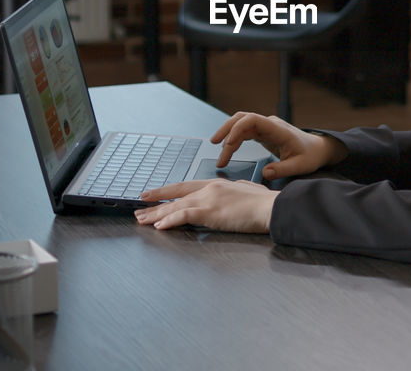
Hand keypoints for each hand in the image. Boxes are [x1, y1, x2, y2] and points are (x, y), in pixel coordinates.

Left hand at [135, 179, 277, 232]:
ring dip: (157, 214)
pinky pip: (184, 216)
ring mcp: (209, 199)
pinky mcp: (210, 212)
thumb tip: (231, 196)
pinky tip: (160, 226)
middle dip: (156, 202)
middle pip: (176, 196)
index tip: (155, 194)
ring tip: (142, 220)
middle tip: (139, 207)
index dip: (168, 191)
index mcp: (217, 184)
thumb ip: (235, 192)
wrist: (271, 207)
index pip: (186, 187)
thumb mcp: (246, 191)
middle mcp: (210, 188)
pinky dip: (170, 220)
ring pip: (176, 206)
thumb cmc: (264, 202)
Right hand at [210, 112, 346, 181]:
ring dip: (228, 135)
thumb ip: (282, 169)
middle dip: (226, 129)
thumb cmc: (310, 156)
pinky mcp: (263, 133)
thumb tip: (265, 173)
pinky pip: (245, 132)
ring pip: (241, 124)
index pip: (252, 120)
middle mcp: (269, 124)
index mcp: (277, 129)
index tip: (228, 144)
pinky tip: (228, 150)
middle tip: (214, 144)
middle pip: (242, 118)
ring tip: (219, 154)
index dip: (237, 129)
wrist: (318, 149)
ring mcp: (266, 127)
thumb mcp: (299, 166)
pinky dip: (235, 139)